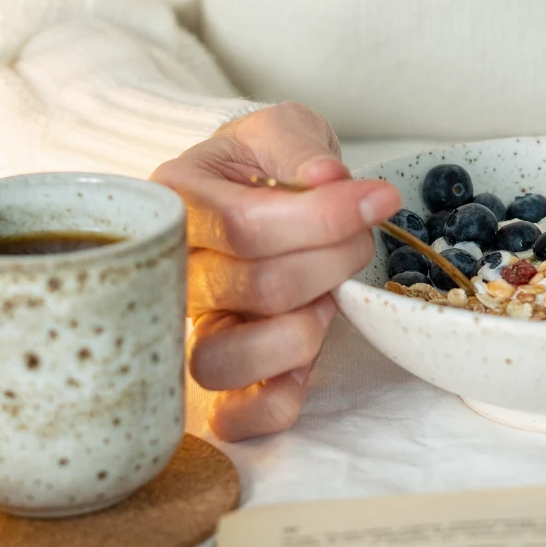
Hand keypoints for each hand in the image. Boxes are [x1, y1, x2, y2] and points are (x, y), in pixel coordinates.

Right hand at [150, 102, 399, 440]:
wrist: (248, 198)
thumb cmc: (261, 166)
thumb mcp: (280, 128)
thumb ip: (298, 145)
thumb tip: (327, 178)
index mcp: (174, 203)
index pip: (245, 226)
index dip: (323, 218)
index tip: (377, 200)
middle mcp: (168, 274)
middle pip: (257, 287)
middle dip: (333, 261)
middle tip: (358, 240)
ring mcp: (183, 332)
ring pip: (225, 359)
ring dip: (301, 331)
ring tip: (326, 298)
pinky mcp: (212, 383)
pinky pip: (233, 417)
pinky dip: (279, 397)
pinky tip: (307, 359)